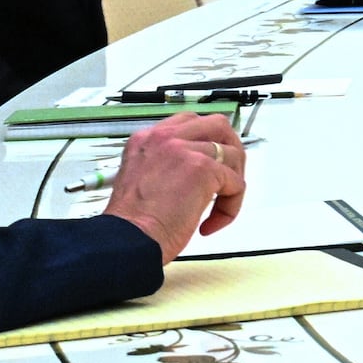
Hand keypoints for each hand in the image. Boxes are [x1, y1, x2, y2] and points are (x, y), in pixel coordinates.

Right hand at [99, 113, 249, 260]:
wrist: (126, 240)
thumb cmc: (131, 223)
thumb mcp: (143, 179)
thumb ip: (166, 165)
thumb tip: (194, 171)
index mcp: (147, 139)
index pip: (189, 123)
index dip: (206, 142)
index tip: (208, 165)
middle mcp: (165, 138)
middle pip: (217, 125)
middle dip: (230, 149)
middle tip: (228, 178)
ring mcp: (184, 150)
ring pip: (233, 154)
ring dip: (232, 183)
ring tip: (217, 208)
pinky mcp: (202, 168)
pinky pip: (236, 183)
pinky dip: (230, 206)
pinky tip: (210, 224)